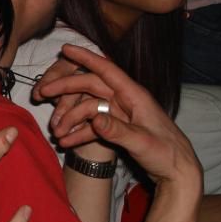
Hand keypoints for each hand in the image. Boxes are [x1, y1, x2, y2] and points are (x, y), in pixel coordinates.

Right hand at [37, 44, 200, 186]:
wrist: (177, 172)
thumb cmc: (167, 154)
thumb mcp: (142, 143)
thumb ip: (117, 130)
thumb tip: (94, 118)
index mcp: (134, 96)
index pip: (106, 70)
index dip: (85, 58)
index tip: (65, 49)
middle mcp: (125, 100)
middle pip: (90, 87)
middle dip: (66, 89)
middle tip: (42, 93)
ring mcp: (120, 114)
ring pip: (87, 107)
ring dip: (70, 118)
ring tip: (56, 132)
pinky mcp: (117, 127)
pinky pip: (92, 125)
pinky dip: (79, 132)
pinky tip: (66, 142)